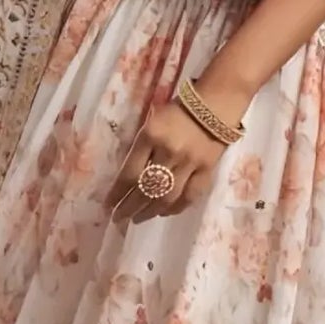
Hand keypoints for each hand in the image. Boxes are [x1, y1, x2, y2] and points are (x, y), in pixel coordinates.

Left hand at [107, 97, 232, 226]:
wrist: (216, 104)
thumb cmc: (178, 110)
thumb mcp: (151, 121)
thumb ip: (140, 148)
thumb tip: (127, 178)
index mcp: (151, 136)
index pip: (130, 172)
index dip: (117, 193)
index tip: (108, 205)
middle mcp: (169, 152)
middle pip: (146, 189)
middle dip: (129, 207)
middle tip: (119, 219)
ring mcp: (190, 163)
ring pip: (166, 197)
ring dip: (149, 212)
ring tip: (138, 219)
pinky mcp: (207, 170)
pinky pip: (189, 196)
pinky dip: (175, 208)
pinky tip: (163, 213)